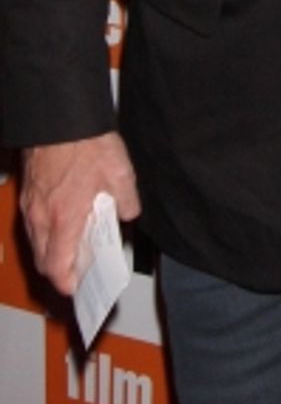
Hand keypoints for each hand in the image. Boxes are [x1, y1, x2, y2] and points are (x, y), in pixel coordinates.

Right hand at [20, 133, 140, 295]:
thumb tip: (129, 214)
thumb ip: (127, 199)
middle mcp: (41, 217)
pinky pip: (33, 226)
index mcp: (64, 218)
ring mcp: (31, 207)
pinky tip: (65, 222)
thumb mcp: (120, 171)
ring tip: (77, 248)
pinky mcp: (28, 194)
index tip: (81, 287)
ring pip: (36, 244)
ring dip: (53, 253)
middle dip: (61, 272)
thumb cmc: (86, 142)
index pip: (58, 268)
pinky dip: (46, 234)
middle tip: (83, 270)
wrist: (59, 117)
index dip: (68, 284)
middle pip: (44, 262)